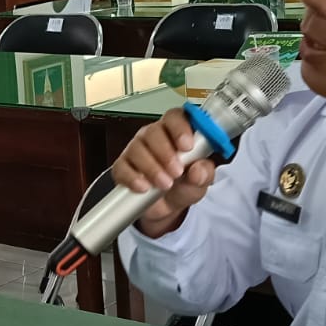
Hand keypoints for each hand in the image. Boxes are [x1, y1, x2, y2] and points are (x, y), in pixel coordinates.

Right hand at [110, 108, 215, 237]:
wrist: (167, 209)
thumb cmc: (184, 186)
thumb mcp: (201, 182)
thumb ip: (204, 174)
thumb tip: (198, 170)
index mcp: (175, 132)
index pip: (175, 117)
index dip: (180, 128)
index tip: (187, 146)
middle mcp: (153, 137)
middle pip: (153, 131)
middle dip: (166, 153)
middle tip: (177, 172)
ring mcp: (135, 150)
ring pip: (137, 149)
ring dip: (152, 168)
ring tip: (165, 184)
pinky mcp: (122, 168)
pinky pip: (122, 167)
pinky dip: (133, 178)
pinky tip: (144, 187)